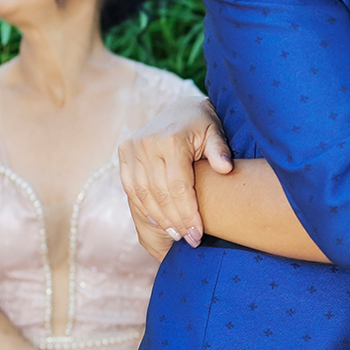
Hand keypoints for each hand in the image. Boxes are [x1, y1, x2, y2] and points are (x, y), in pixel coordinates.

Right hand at [118, 97, 232, 250]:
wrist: (181, 108)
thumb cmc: (204, 124)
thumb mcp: (215, 132)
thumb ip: (220, 150)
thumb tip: (225, 168)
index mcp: (171, 140)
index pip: (179, 187)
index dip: (188, 214)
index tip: (198, 235)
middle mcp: (147, 143)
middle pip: (160, 194)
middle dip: (175, 222)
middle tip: (189, 241)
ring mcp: (132, 148)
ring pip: (143, 194)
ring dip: (159, 219)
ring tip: (176, 235)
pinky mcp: (124, 152)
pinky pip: (131, 187)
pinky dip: (143, 207)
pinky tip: (158, 221)